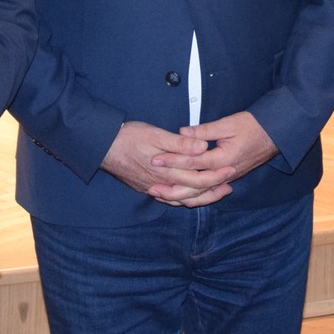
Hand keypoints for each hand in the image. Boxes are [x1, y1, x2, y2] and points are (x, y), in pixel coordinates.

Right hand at [101, 121, 221, 204]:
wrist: (102, 146)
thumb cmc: (128, 136)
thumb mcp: (156, 134)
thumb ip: (180, 144)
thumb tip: (202, 148)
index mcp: (167, 171)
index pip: (198, 179)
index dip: (217, 176)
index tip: (231, 170)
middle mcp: (161, 183)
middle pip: (193, 193)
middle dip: (213, 189)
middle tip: (230, 183)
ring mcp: (152, 187)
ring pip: (181, 199)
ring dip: (200, 197)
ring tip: (216, 193)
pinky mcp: (145, 187)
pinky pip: (169, 198)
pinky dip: (182, 199)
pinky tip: (188, 196)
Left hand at [164, 111, 280, 190]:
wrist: (276, 134)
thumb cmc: (254, 126)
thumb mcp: (229, 124)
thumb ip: (205, 130)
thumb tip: (183, 132)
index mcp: (224, 159)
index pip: (193, 162)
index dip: (172, 160)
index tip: (155, 159)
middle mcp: (225, 173)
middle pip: (194, 186)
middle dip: (171, 187)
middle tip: (151, 187)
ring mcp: (227, 177)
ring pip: (200, 193)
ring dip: (180, 195)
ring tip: (161, 195)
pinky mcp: (228, 178)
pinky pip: (207, 192)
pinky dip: (192, 196)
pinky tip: (180, 196)